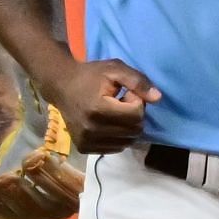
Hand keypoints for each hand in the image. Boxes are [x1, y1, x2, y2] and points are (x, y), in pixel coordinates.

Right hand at [45, 58, 161, 153]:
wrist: (61, 86)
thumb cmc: (90, 76)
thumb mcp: (115, 69)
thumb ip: (138, 82)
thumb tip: (158, 98)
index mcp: (98, 110)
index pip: (136, 115)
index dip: (136, 101)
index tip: (125, 93)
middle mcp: (91, 130)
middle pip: (134, 130)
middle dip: (133, 115)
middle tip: (120, 102)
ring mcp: (87, 142)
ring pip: (127, 142)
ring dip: (126, 127)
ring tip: (113, 113)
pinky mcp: (84, 148)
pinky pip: (115, 148)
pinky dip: (118, 137)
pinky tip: (107, 123)